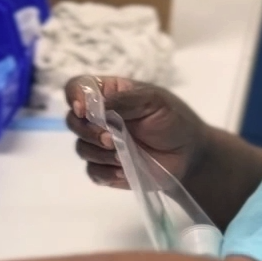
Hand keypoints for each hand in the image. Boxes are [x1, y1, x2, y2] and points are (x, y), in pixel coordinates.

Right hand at [65, 77, 211, 188]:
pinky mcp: (104, 167)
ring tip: (124, 156)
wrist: (189, 155)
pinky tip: (124, 171)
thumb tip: (93, 105)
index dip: (74, 97)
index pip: (77, 88)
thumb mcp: (154, 101)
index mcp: (107, 94)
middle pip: (72, 121)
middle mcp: (98, 117)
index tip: (83, 111)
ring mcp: (99, 144)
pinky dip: (106, 173)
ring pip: (81, 148)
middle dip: (88, 132)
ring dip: (100, 154)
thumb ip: (124, 100)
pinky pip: (92, 171)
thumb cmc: (173, 120)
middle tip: (110, 139)